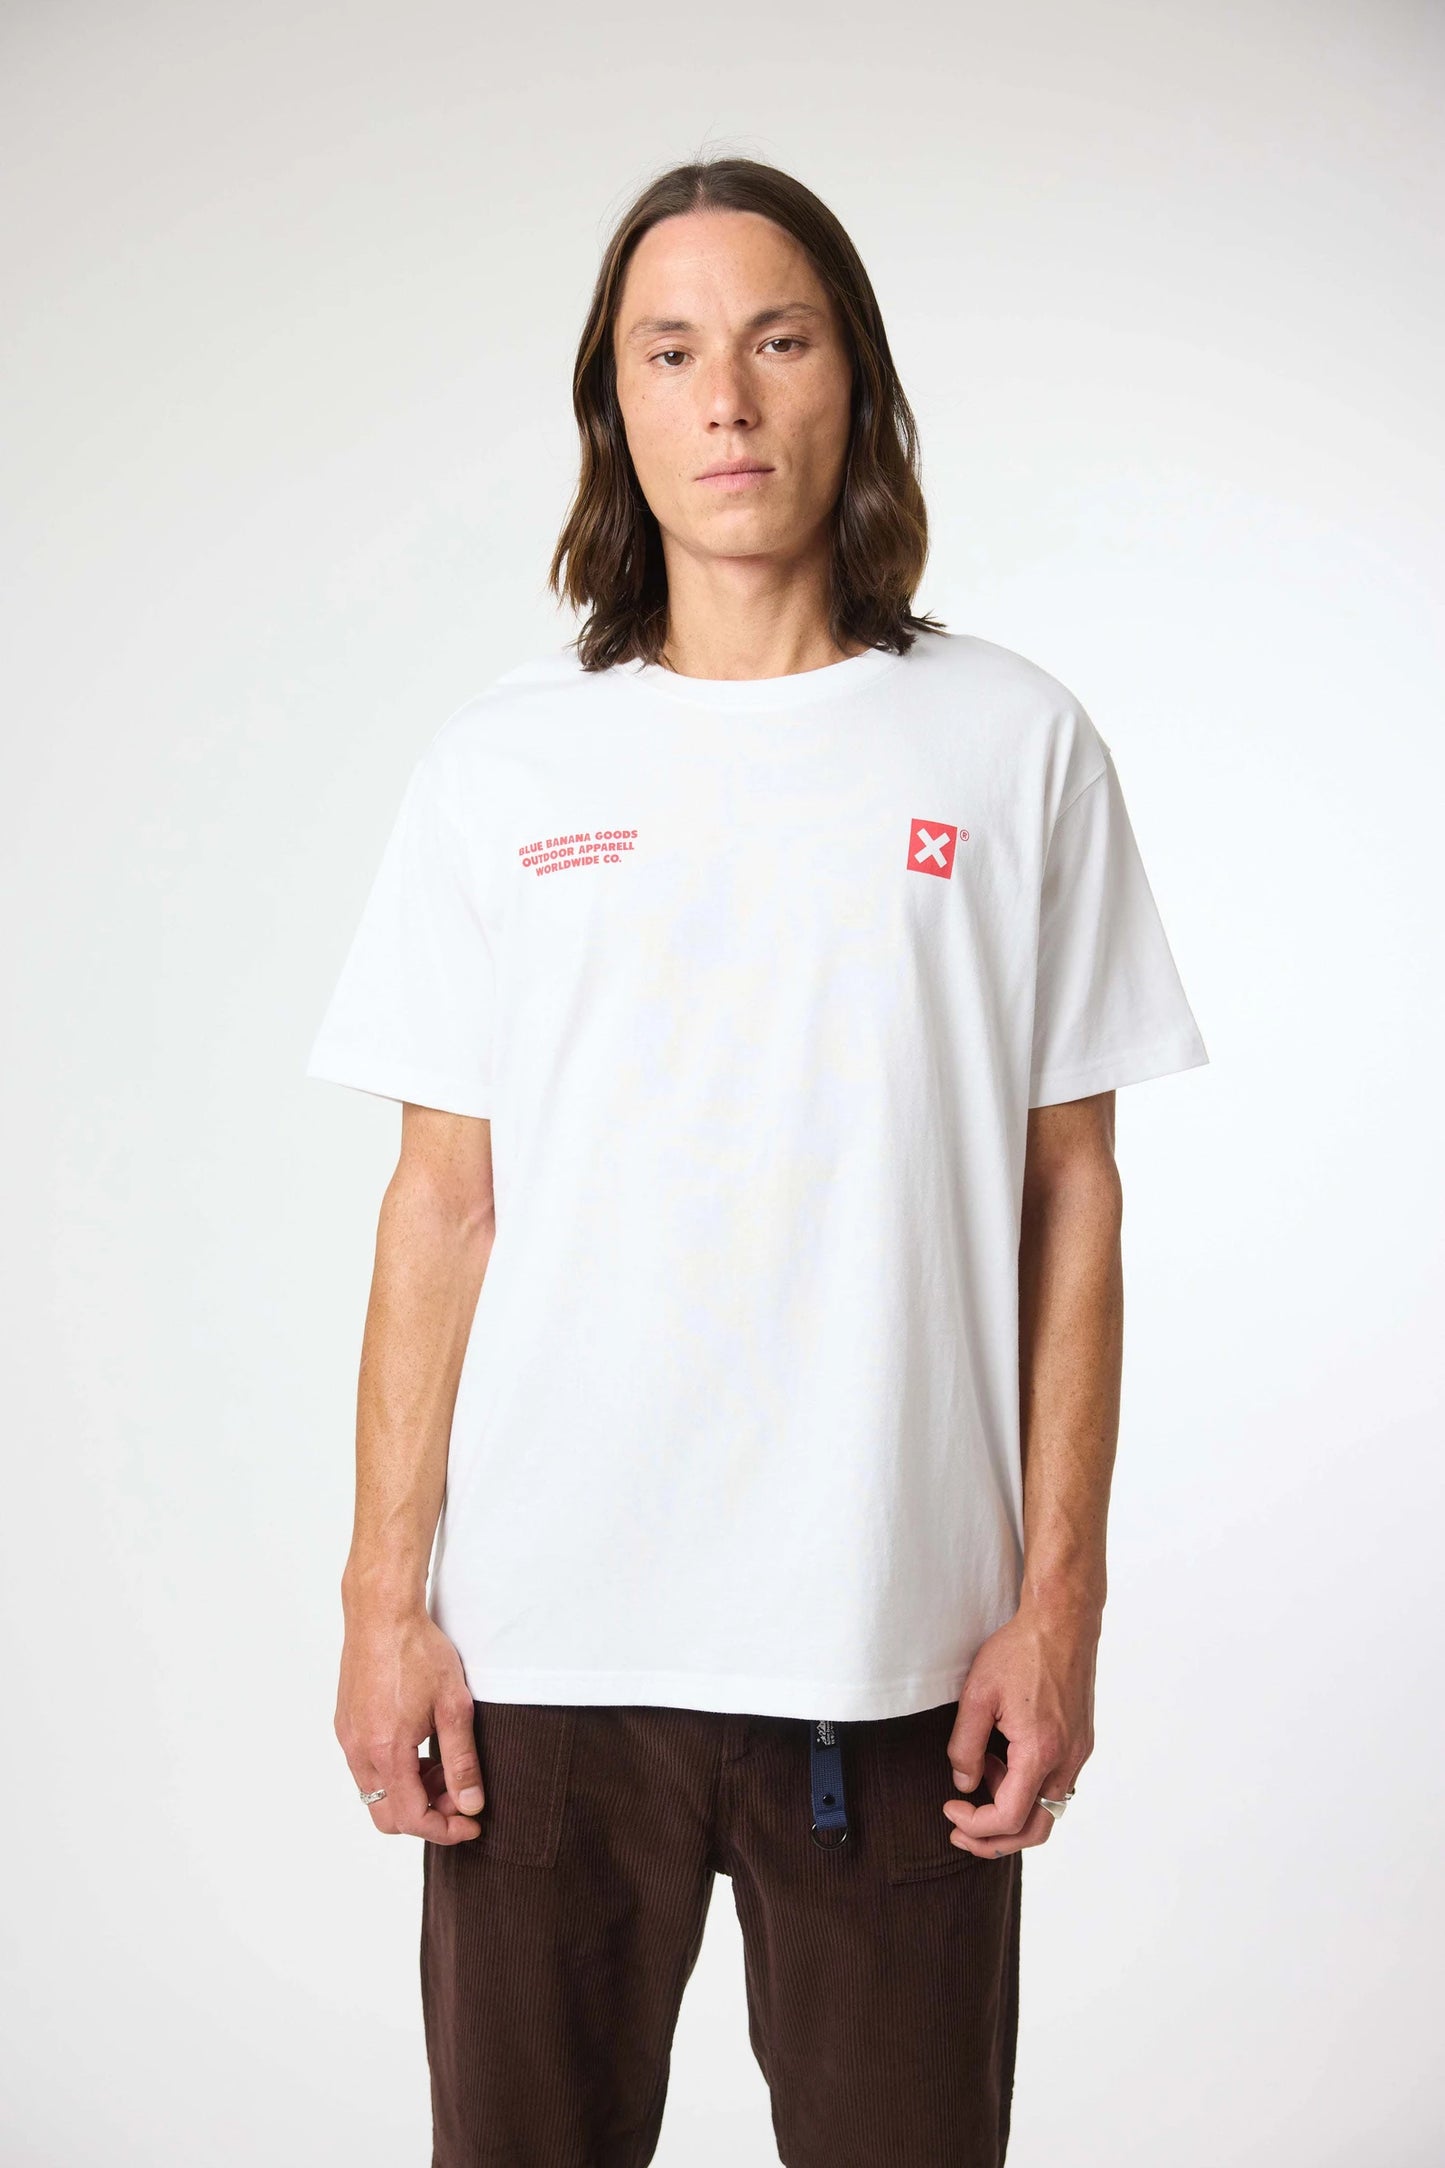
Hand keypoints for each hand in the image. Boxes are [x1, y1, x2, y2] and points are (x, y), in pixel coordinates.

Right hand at [335, 1605, 485, 1843]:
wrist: (382, 1614)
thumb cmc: (418, 1652)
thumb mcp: (453, 1706)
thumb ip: (462, 1761)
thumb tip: (470, 1805)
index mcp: (387, 1750)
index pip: (412, 1817)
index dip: (445, 1830)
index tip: (471, 1823)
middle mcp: (360, 1751)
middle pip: (387, 1816)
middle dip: (427, 1816)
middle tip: (459, 1797)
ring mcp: (349, 1738)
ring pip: (377, 1792)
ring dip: (412, 1793)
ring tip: (445, 1766)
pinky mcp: (346, 1725)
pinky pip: (367, 1768)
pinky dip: (396, 1773)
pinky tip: (422, 1747)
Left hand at [941, 1604, 1096, 1857]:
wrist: (1062, 1621)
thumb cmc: (1020, 1651)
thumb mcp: (977, 1696)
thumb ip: (964, 1746)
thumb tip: (964, 1784)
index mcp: (1041, 1752)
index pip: (1009, 1818)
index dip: (975, 1825)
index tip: (950, 1808)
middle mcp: (1067, 1760)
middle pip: (1035, 1830)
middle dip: (995, 1840)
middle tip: (961, 1831)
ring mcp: (1079, 1753)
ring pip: (1048, 1810)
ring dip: (1012, 1810)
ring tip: (980, 1775)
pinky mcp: (1081, 1742)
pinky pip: (1056, 1784)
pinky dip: (1027, 1787)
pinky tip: (1003, 1760)